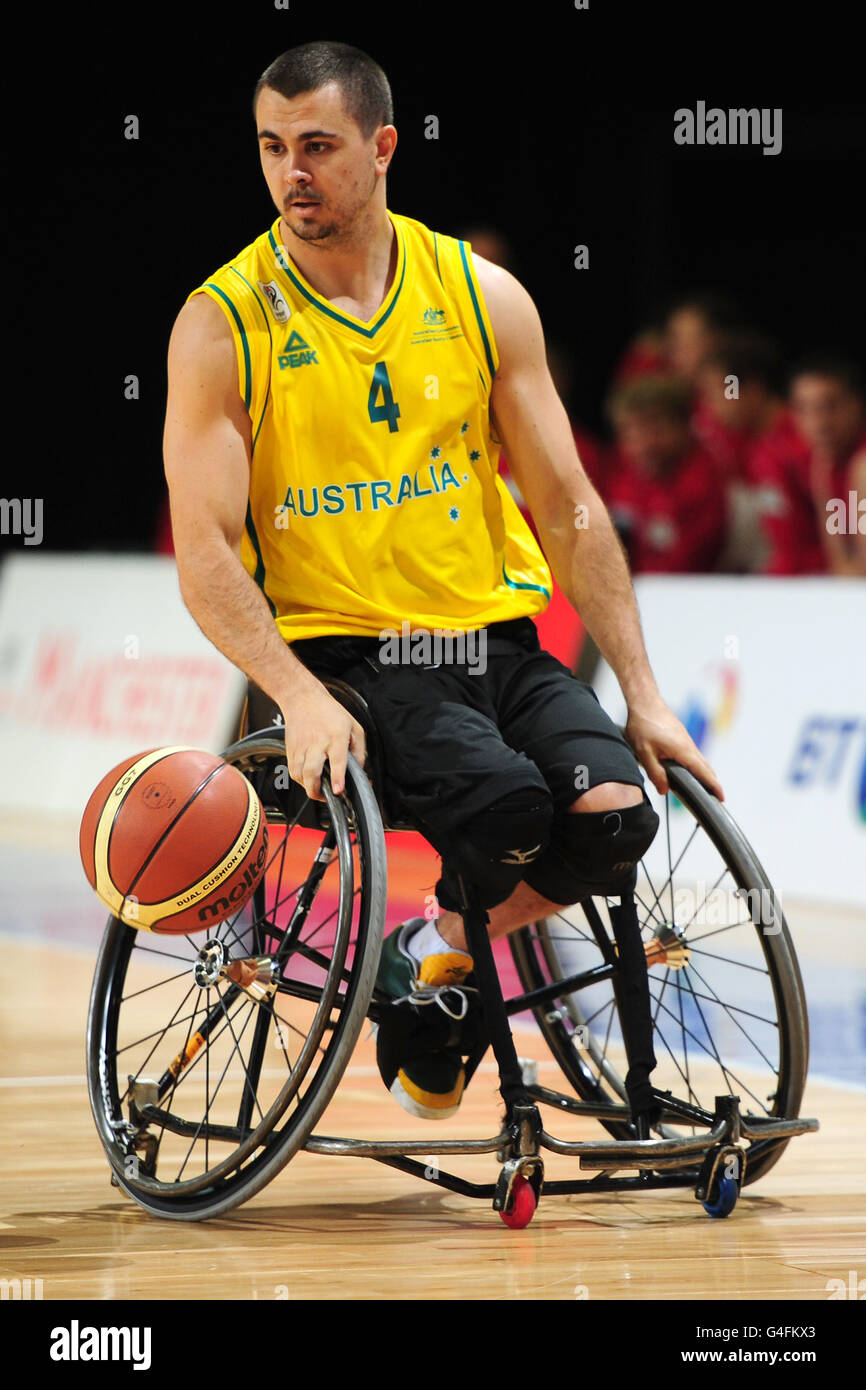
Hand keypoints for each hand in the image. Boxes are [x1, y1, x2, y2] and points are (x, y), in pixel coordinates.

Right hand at [279, 679, 366, 801]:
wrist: (302, 699)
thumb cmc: (330, 712)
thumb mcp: (354, 726)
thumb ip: (359, 750)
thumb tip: (359, 770)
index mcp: (336, 736)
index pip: (337, 759)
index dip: (337, 777)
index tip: (338, 790)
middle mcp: (318, 742)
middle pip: (312, 771)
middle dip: (316, 789)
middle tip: (325, 796)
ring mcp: (302, 747)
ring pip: (300, 774)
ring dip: (308, 787)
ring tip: (318, 790)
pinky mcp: (291, 750)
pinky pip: (293, 771)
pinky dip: (300, 780)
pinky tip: (308, 779)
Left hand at [625, 695, 723, 800]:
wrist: (645, 702)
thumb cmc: (643, 725)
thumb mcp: (644, 753)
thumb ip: (655, 773)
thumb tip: (665, 790)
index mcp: (683, 751)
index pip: (703, 772)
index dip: (714, 786)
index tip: (722, 797)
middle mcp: (689, 746)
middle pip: (706, 767)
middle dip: (712, 783)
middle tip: (716, 798)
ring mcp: (686, 740)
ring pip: (700, 760)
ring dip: (705, 774)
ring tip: (705, 788)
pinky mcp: (681, 737)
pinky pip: (693, 754)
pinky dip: (697, 765)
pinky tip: (690, 770)